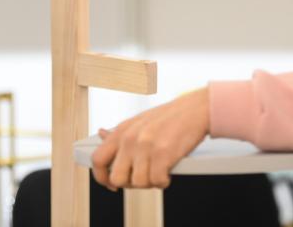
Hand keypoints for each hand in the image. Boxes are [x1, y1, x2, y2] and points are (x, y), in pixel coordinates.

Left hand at [91, 88, 208, 191]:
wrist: (195, 109)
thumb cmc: (169, 117)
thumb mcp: (138, 121)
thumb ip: (120, 133)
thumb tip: (101, 135)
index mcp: (121, 131)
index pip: (98, 159)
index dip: (101, 177)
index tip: (110, 184)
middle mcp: (130, 138)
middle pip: (117, 178)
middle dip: (130, 183)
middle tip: (143, 177)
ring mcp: (145, 146)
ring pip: (139, 183)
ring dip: (150, 182)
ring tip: (159, 171)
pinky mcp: (163, 154)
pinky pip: (157, 182)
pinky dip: (164, 181)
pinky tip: (168, 171)